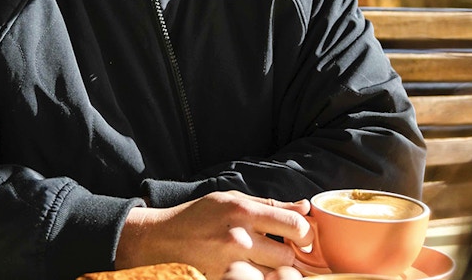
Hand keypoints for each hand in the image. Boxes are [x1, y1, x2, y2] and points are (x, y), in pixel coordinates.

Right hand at [115, 191, 312, 278]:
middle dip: (291, 256)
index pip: (294, 227)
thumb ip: (272, 205)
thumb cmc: (202, 215)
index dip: (306, 234)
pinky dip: (258, 278)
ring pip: (273, 275)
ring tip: (268, 262)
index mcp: (244, 212)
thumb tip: (305, 208)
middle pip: (287, 258)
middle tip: (285, 252)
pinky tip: (253, 270)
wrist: (165, 237)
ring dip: (275, 270)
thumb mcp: (234, 200)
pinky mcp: (223, 278)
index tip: (302, 236)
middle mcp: (238, 238)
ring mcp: (230, 263)